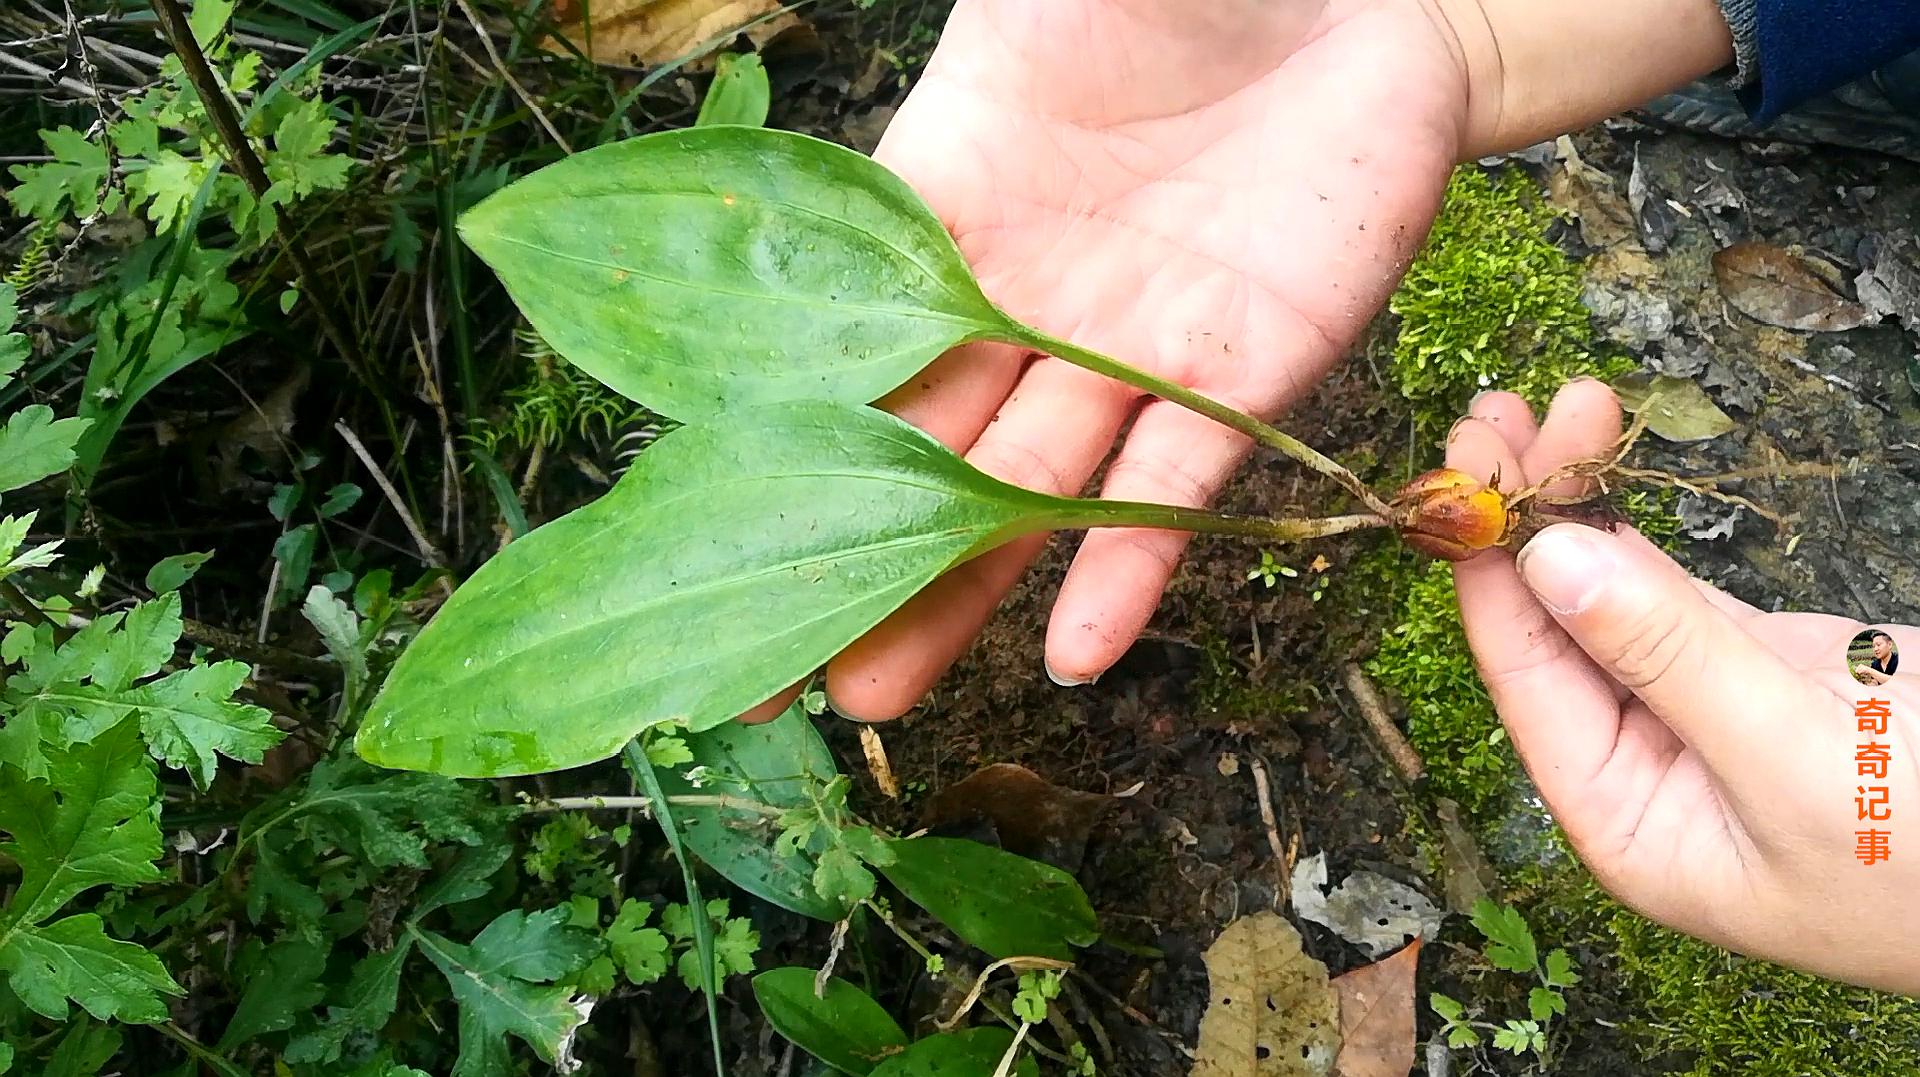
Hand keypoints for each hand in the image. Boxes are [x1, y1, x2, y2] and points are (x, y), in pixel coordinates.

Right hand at [802, 0, 1473, 718]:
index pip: (840, 343)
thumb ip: (937, 94)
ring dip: (956, 588)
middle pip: (918, 444)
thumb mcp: (1029, 4)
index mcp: (949, 209)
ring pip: (1027, 489)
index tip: (696, 529)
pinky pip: (1175, 482)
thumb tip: (791, 139)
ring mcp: (1128, 346)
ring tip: (876, 689)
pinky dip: (1125, 564)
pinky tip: (1071, 653)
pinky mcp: (1244, 372)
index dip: (768, 437)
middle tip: (766, 663)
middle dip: (847, 550)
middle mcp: (1024, 299)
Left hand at [1451, 383, 1919, 994]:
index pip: (1527, 679)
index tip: (1466, 467)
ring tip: (1552, 405)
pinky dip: (1641, 529)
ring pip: (1613, 597)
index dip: (1489, 567)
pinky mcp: (1768, 669)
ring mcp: (1705, 713)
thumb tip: (1549, 559)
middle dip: (1525, 516)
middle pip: (1556, 626)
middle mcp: (1646, 770)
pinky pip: (1676, 591)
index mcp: (1626, 822)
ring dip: (1578, 504)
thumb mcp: (1794, 758)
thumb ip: (1671, 656)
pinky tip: (1600, 462)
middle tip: (1494, 409)